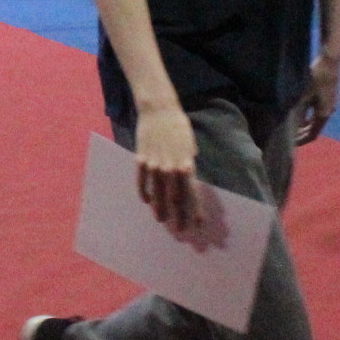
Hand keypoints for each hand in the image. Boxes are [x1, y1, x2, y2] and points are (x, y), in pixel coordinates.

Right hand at [132, 105, 204, 240]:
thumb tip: (188, 178)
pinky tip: (146, 201)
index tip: (198, 224)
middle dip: (178, 216)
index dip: (195, 211)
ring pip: (157, 194)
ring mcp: (154, 165)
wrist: (159, 110)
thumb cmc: (178, 126)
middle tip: (180, 229)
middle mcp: (171, 168)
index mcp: (187, 164)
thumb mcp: (190, 145)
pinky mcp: (141, 160)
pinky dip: (144, 193)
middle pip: (175, 199)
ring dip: (160, 209)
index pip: (192, 194)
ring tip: (162, 220)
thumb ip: (189, 163)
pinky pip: (142, 182)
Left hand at [295, 52, 339, 143]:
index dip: (302, 141)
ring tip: (294, 124)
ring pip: (317, 119)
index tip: (290, 145)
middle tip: (289, 136)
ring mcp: (333, 103)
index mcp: (324, 113)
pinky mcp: (332, 96)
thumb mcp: (303, 95)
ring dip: (306, 123)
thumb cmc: (316, 77)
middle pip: (316, 128)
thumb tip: (290, 125)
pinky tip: (302, 111)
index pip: (313, 134)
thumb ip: (297, 111)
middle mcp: (330, 111)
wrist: (331, 61)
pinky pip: (319, 111)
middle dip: (303, 133)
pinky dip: (310, 115)